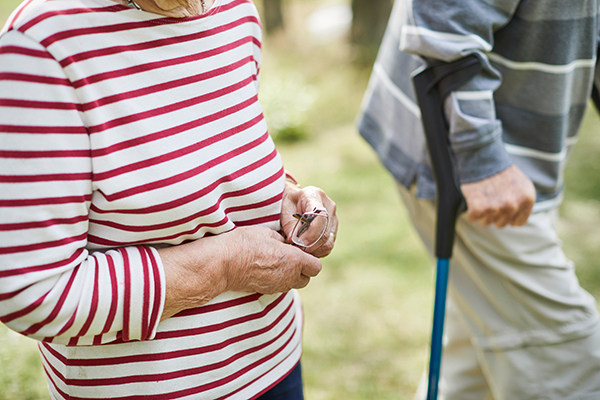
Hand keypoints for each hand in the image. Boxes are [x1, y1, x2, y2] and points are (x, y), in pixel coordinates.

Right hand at [158, 225, 321, 319]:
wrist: (223, 263)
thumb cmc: (244, 243)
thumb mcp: (267, 233)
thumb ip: (283, 240)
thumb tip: (286, 244)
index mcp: (294, 261)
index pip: (316, 266)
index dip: (311, 258)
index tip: (301, 250)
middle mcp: (289, 277)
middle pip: (307, 278)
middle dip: (303, 269)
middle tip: (291, 256)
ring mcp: (277, 286)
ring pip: (293, 284)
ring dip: (291, 275)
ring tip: (278, 262)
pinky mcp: (266, 291)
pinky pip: (279, 286)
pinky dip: (278, 280)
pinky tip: (266, 269)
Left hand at [280, 181, 337, 257]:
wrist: (295, 201)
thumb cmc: (288, 205)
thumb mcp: (284, 211)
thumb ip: (289, 225)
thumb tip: (295, 240)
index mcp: (314, 195)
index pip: (319, 218)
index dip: (310, 235)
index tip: (299, 244)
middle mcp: (328, 206)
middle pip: (325, 233)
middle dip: (310, 245)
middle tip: (297, 249)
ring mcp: (333, 217)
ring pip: (329, 242)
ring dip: (315, 250)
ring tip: (301, 250)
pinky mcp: (333, 228)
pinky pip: (329, 245)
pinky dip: (318, 251)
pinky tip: (307, 249)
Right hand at [460, 164, 535, 227]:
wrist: (482, 155)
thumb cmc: (499, 169)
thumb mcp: (520, 183)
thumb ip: (522, 202)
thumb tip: (516, 221)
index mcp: (527, 198)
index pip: (518, 222)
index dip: (508, 217)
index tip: (501, 209)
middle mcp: (513, 205)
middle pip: (501, 224)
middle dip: (494, 214)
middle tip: (489, 199)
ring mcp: (496, 207)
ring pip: (486, 223)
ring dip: (481, 213)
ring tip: (481, 197)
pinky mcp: (479, 207)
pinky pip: (472, 218)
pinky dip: (470, 210)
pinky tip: (473, 198)